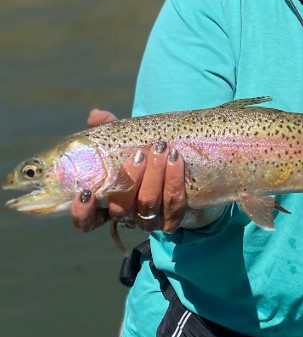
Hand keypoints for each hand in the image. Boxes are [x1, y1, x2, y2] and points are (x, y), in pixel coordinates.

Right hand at [71, 110, 188, 234]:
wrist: (187, 170)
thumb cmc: (146, 156)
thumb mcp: (127, 143)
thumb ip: (109, 131)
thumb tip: (95, 114)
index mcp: (108, 205)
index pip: (87, 221)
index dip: (82, 212)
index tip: (85, 192)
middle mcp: (126, 216)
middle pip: (121, 209)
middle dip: (130, 179)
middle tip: (140, 154)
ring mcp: (149, 220)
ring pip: (147, 204)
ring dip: (154, 175)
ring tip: (162, 149)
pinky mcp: (173, 219)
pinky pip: (173, 205)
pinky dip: (174, 181)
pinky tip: (176, 160)